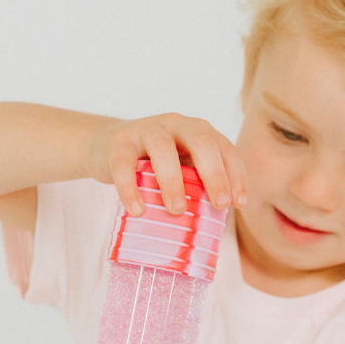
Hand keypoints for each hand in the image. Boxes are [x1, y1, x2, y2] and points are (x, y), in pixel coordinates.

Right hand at [85, 113, 246, 216]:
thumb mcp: (181, 168)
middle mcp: (175, 124)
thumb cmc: (153, 164)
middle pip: (201, 142)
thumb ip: (197, 184)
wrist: (106, 146)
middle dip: (214, 174)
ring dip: (173, 182)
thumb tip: (218, 219)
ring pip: (163, 149)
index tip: (238, 203)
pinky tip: (138, 210)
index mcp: (197, 131)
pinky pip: (124, 165)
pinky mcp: (117, 143)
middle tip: (219, 205)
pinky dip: (130, 188)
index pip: (224, 148)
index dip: (235, 174)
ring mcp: (145, 130)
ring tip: (177, 210)